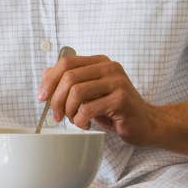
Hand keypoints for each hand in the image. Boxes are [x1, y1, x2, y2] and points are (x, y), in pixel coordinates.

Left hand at [39, 53, 156, 145]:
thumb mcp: (90, 93)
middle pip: (69, 77)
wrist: (146, 123)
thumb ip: (71, 82)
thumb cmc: (115, 109)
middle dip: (56, 99)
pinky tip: (86, 125)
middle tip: (57, 116)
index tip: (42, 97)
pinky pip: (88, 109)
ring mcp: (117, 82)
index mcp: (100, 62)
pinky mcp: (121, 99)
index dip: (49, 80)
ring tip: (74, 120)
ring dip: (69, 111)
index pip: (66, 62)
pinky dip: (80, 120)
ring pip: (76, 92)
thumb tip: (45, 76)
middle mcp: (109, 67)